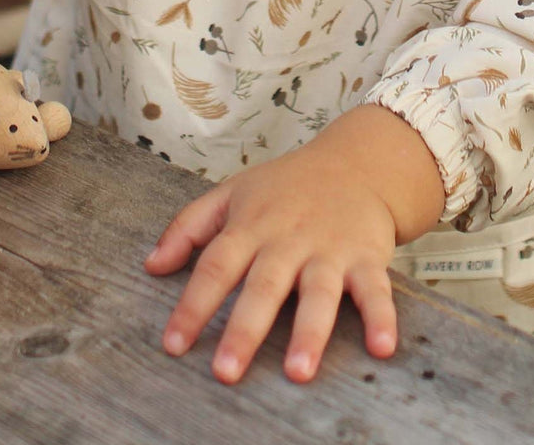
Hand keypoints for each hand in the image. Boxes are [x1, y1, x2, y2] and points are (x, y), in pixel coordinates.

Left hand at [143, 104, 444, 383]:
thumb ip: (189, 226)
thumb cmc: (288, 186)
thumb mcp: (233, 192)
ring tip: (298, 371)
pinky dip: (381, 316)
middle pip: (264, 284)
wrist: (357, 161)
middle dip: (246, 328)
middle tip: (227, 371)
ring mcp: (330, 249)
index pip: (217, 264)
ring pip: (318, 291)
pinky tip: (382, 347)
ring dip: (310, 331)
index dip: (194, 305)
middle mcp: (289, 239)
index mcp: (252, 225)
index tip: (173, 345)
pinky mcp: (366, 257)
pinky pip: (375, 289)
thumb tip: (151, 265)